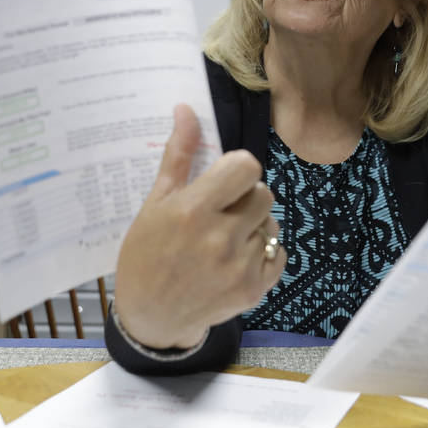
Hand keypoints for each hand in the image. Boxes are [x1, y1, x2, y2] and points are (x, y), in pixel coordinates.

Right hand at [113, 104, 284, 348]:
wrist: (151, 316)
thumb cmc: (147, 255)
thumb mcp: (156, 203)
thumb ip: (179, 156)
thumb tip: (186, 110)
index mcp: (193, 211)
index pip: (247, 167)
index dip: (238, 170)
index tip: (224, 181)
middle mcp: (220, 238)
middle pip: (264, 194)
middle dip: (247, 198)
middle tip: (223, 212)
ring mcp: (239, 267)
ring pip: (271, 224)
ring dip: (255, 226)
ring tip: (226, 240)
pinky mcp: (253, 289)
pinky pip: (279, 253)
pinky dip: (264, 253)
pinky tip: (237, 259)